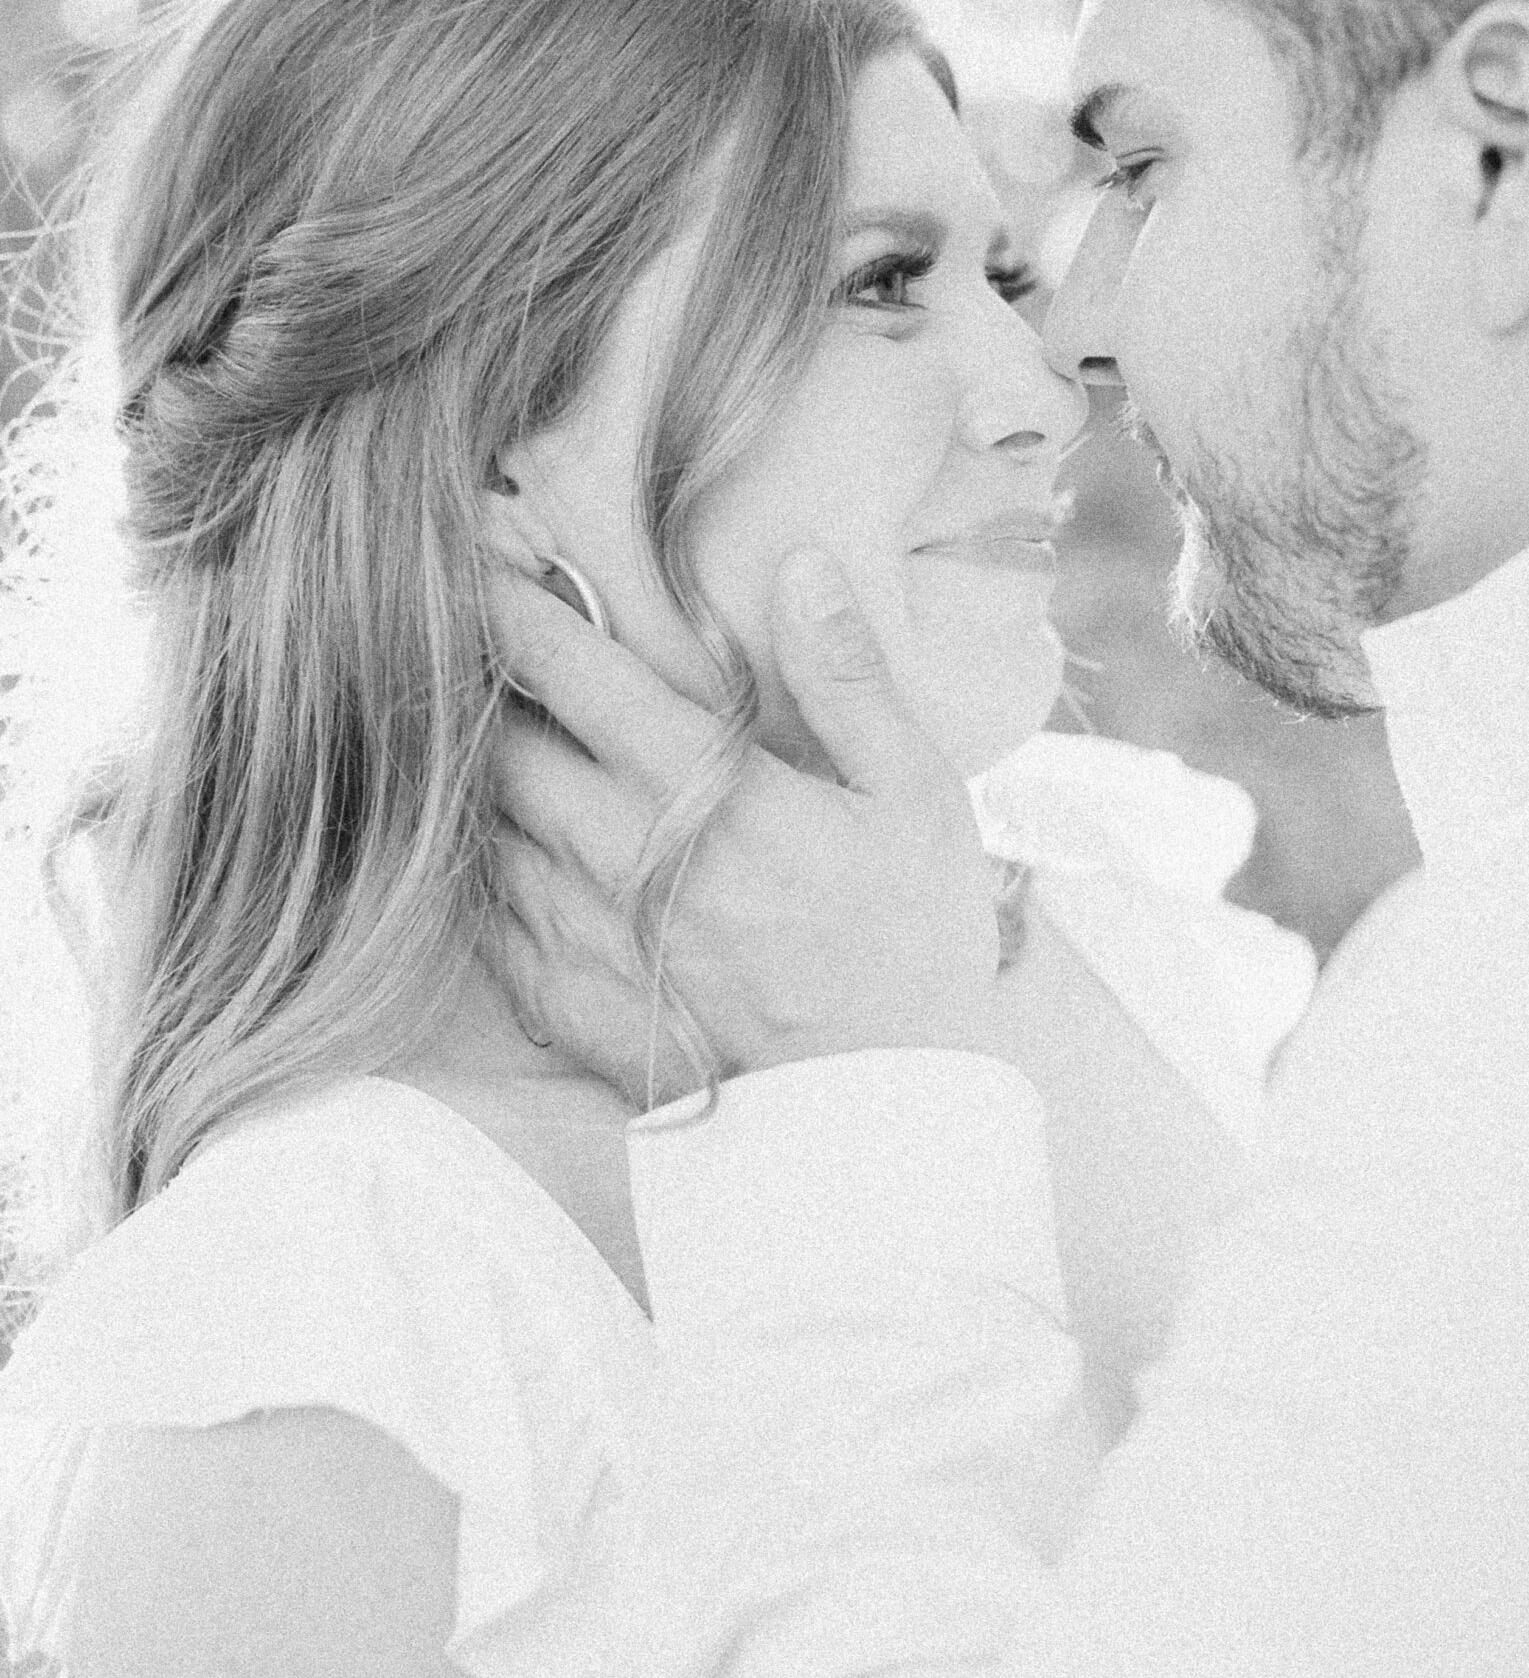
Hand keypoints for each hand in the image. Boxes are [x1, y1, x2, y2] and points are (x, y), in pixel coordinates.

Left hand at [484, 549, 1002, 1102]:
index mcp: (701, 790)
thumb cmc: (909, 949)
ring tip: (478, 739)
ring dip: (475, 779)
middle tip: (462, 640)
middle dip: (476, 686)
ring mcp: (582, 934)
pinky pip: (487, 916)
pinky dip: (485, 869)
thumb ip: (848, 678)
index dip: (512, 604)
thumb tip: (803, 565)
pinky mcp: (566, 1001)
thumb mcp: (916, 799)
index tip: (474, 555)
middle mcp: (619, 853)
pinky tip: (505, 850)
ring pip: (483, 826)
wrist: (881, 1123)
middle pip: (501, 743)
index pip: (572, 671)